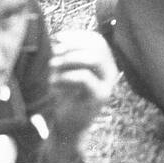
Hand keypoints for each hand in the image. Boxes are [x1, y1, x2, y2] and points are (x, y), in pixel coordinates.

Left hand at [45, 28, 118, 145]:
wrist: (68, 126)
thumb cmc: (66, 96)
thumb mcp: (66, 71)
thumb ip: (67, 55)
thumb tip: (58, 38)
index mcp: (105, 62)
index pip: (97, 40)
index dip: (78, 36)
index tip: (58, 37)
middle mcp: (111, 71)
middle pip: (97, 47)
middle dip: (73, 46)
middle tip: (54, 51)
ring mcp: (108, 84)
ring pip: (94, 59)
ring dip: (69, 58)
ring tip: (52, 65)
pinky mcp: (100, 96)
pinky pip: (85, 78)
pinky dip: (66, 76)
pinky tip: (54, 81)